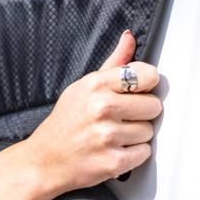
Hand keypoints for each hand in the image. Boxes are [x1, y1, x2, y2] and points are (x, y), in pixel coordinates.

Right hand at [20, 30, 161, 195]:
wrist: (45, 160)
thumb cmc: (65, 122)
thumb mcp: (83, 86)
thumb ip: (113, 63)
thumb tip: (129, 38)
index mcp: (95, 85)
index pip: (147, 75)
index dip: (146, 84)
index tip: (137, 91)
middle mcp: (102, 107)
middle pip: (154, 105)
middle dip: (141, 113)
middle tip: (121, 117)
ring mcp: (108, 136)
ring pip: (150, 131)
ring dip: (136, 135)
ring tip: (114, 135)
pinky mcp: (114, 161)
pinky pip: (145, 153)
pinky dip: (133, 154)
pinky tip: (114, 149)